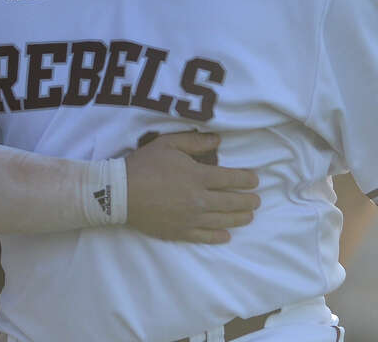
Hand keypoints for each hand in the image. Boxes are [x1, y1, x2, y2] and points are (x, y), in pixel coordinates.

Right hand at [124, 130, 258, 242]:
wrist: (120, 193)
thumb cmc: (143, 165)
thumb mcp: (168, 144)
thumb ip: (194, 141)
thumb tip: (217, 140)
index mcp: (198, 176)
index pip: (232, 179)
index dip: (247, 179)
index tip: (255, 180)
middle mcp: (199, 199)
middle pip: (232, 202)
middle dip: (249, 201)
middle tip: (257, 200)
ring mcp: (190, 218)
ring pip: (223, 220)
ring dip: (240, 218)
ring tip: (249, 216)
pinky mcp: (180, 232)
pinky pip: (205, 237)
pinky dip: (219, 236)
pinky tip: (226, 235)